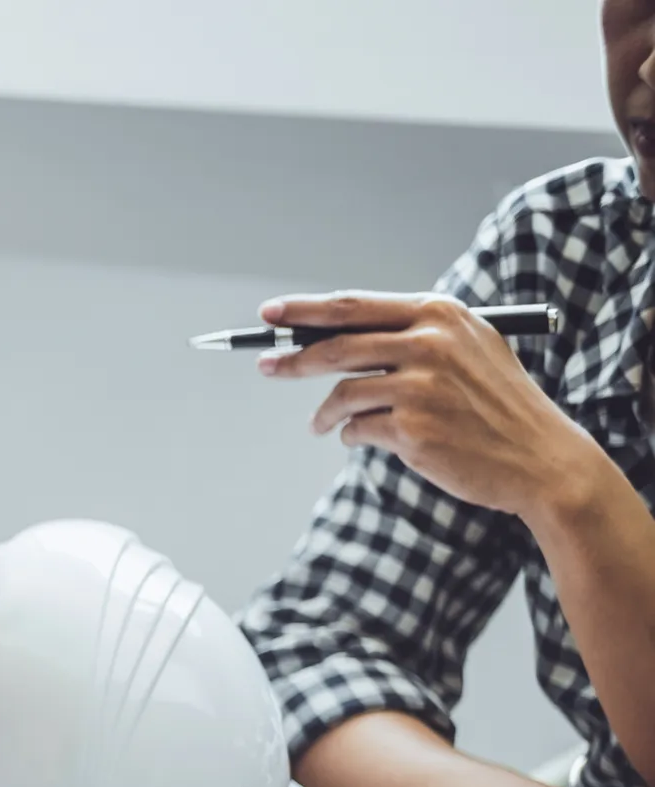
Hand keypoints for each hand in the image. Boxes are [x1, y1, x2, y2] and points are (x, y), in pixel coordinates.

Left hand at [258, 292, 618, 521]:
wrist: (542, 458)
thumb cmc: (498, 404)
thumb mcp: (469, 348)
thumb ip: (412, 334)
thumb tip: (335, 333)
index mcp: (440, 315)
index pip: (354, 306)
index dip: (303, 310)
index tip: (269, 314)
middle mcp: (430, 344)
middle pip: (334, 347)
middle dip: (291, 359)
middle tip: (266, 366)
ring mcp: (420, 388)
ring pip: (341, 393)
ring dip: (323, 413)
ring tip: (320, 425)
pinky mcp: (413, 430)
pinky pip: (356, 430)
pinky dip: (351, 436)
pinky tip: (362, 439)